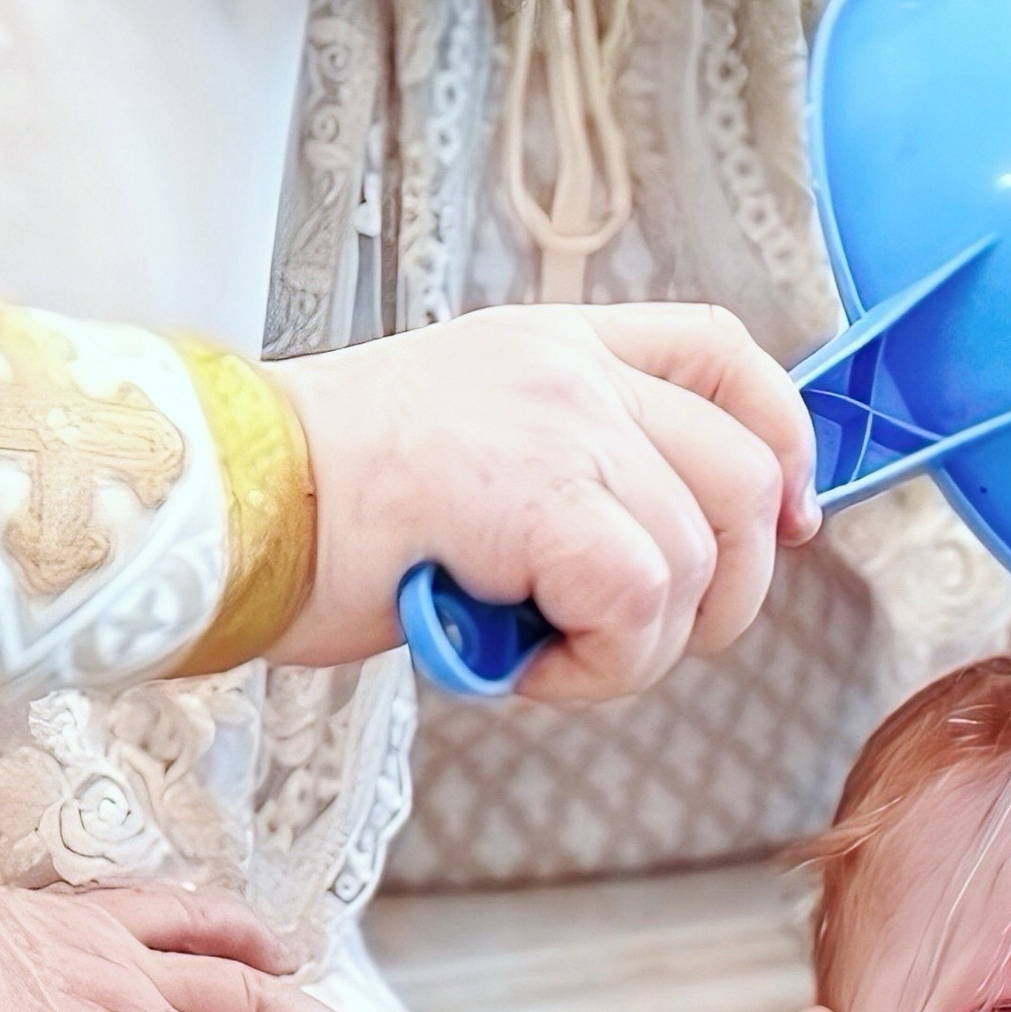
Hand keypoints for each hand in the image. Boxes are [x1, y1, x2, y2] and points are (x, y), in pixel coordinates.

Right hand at [270, 302, 820, 699]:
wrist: (223, 508)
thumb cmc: (310, 511)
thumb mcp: (464, 455)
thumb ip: (566, 475)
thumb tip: (657, 565)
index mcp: (552, 344)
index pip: (723, 352)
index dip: (784, 440)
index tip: (788, 519)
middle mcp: (570, 370)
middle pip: (740, 480)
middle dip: (720, 592)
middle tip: (624, 643)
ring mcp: (562, 425)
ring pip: (695, 561)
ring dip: (635, 648)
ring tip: (535, 655)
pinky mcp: (545, 499)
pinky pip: (641, 606)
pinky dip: (601, 667)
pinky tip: (521, 666)